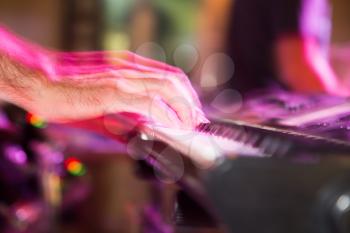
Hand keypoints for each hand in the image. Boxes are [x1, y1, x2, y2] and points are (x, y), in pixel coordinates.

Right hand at [29, 51, 206, 128]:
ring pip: (167, 87)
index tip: (191, 111)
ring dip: (183, 107)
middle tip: (196, 120)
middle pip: (174, 79)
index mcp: (128, 67)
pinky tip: (172, 126)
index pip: (168, 74)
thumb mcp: (102, 99)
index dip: (185, 93)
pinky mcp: (112, 92)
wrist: (40, 84)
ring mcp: (122, 78)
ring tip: (189, 125)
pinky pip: (148, 102)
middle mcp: (129, 69)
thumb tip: (143, 130)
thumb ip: (125, 112)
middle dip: (191, 101)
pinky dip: (165, 114)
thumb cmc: (68, 91)